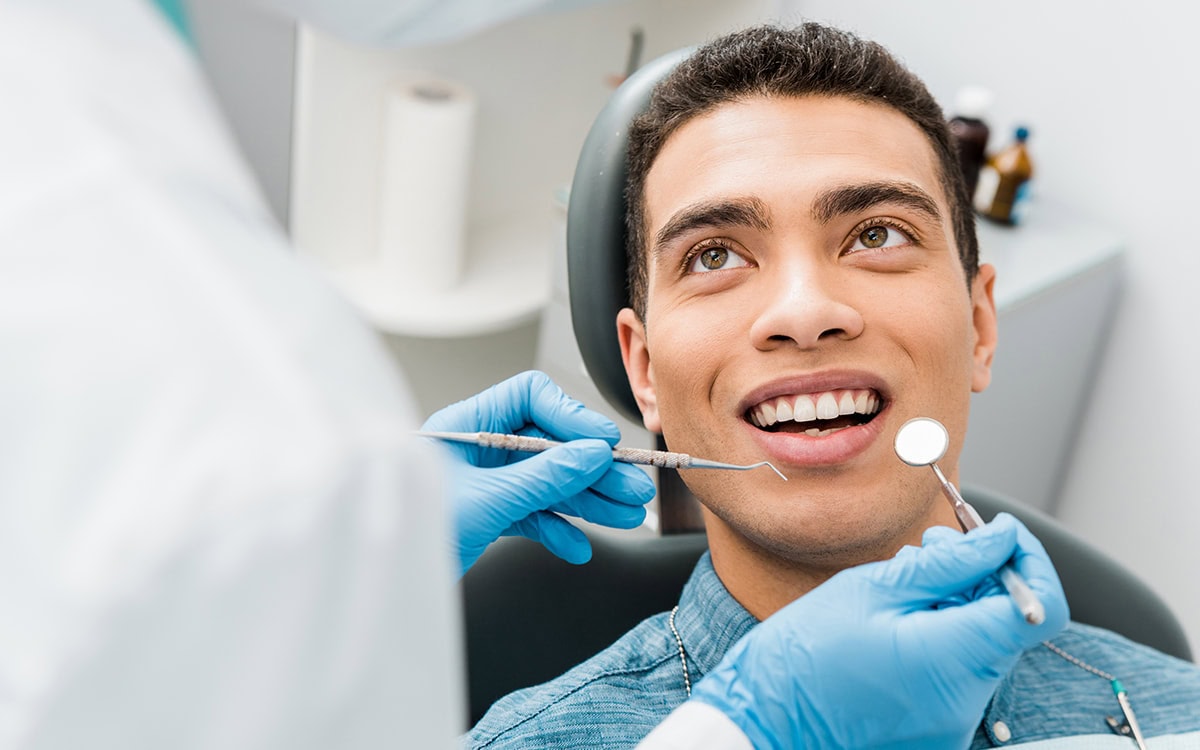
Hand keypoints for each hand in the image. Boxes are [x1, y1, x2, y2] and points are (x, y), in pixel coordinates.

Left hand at [423, 371, 655, 576]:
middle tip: (631, 487)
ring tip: (623, 514)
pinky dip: (557, 529)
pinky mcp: (486, 515)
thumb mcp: (486, 501)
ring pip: (547, 482)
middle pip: (549, 444)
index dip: (571, 417)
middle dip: (592, 469)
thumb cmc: (408, 534)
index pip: (530, 398)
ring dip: (586, 500)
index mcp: (465, 425)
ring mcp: (483, 482)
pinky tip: (577, 546)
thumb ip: (543, 477)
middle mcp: (476, 449)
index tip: (604, 443)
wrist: (382, 588)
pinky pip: (532, 514)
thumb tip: (591, 455)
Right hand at [690, 514, 1068, 749]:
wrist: (763, 722)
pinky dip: (941, 636)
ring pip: (982, 644)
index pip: (1039, 607)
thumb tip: (1002, 538)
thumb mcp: (872, 589)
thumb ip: (948, 564)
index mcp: (953, 660)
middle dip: (982, 575)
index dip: (1027, 560)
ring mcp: (954, 722)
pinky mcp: (937, 730)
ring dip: (958, 604)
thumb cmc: (803, 656)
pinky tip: (897, 620)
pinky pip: (959, 672)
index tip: (997, 532)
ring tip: (903, 581)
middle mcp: (967, 701)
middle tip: (934, 545)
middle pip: (1009, 623)